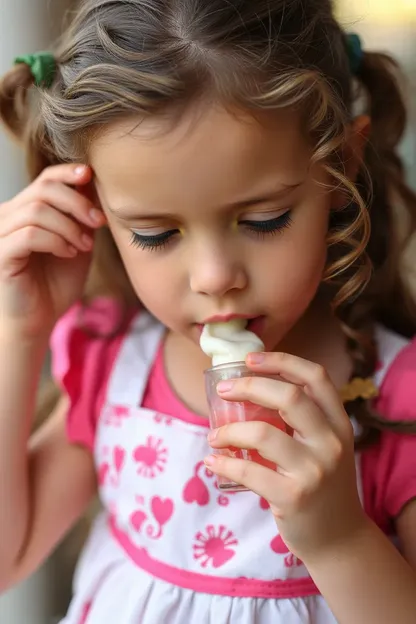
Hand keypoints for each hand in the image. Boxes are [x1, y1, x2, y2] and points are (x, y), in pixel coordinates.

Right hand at [0, 164, 104, 339]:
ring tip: (84, 246)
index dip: (68, 173)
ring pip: (37, 211)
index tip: (91, 176)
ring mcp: (1, 234)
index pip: (45, 179)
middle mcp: (9, 217)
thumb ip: (83, 217)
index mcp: (26, 210)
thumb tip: (95, 184)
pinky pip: (29, 235)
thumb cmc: (56, 283)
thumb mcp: (78, 244)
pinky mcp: (1, 255)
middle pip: (44, 189)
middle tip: (99, 223)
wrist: (39, 320)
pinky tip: (69, 254)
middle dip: (78, 202)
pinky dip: (55, 241)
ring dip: (69, 227)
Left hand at [204, 352, 366, 563]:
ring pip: (262, 433)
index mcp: (338, 423)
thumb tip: (247, 391)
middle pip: (289, 396)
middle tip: (223, 390)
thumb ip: (301, 421)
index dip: (282, 360)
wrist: (338, 538)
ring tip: (214, 437)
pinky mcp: (294, 497)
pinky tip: (212, 462)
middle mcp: (331, 442)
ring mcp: (314, 470)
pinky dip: (223, 463)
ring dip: (228, 431)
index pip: (316, 377)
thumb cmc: (321, 484)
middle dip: (248, 386)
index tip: (251, 359)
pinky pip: (248, 471)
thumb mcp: (324, 446)